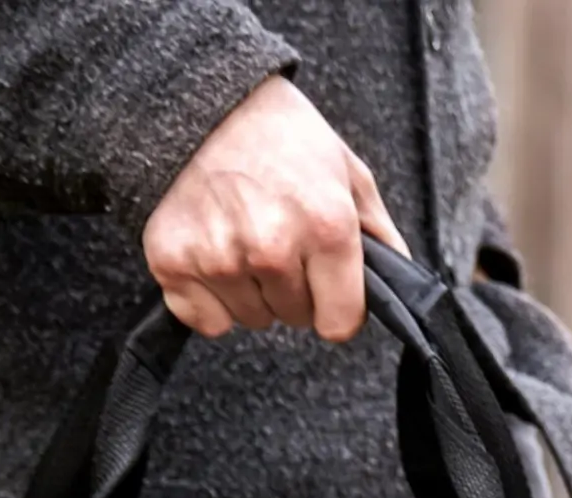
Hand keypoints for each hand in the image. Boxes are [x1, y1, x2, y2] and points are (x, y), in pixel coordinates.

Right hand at [143, 76, 408, 342]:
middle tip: (277, 236)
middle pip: (294, 318)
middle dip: (292, 289)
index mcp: (326, 226)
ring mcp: (220, 260)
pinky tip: (212, 251)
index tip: (326, 285)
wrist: (201, 100)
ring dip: (252, 291)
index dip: (336, 306)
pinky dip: (210, 299)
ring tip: (243, 236)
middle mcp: (272, 248)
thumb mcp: (344, 170)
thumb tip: (398, 285)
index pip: (340, 323)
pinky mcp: (173, 264)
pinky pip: (208, 322)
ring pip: (252, 319)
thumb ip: (377, 234)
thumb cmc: (279, 135)